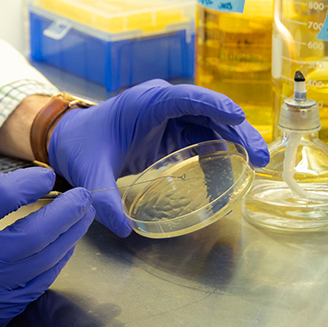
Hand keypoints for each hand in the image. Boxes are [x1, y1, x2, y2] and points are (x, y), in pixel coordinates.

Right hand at [0, 169, 93, 326]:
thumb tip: (5, 181)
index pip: (0, 199)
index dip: (28, 184)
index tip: (44, 177)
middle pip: (34, 234)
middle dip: (64, 213)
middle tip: (82, 197)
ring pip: (43, 263)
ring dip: (67, 238)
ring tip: (80, 218)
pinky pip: (37, 286)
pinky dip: (54, 264)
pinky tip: (61, 247)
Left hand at [47, 79, 269, 236]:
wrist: (68, 139)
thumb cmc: (80, 145)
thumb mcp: (89, 172)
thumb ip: (102, 197)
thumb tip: (124, 228)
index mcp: (144, 102)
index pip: (184, 97)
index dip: (213, 105)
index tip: (238, 118)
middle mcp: (161, 104)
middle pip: (207, 110)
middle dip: (236, 129)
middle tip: (259, 158)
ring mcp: (169, 117)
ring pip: (210, 123)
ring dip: (234, 140)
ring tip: (256, 165)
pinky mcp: (171, 132)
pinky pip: (202, 136)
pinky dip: (220, 149)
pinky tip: (234, 170)